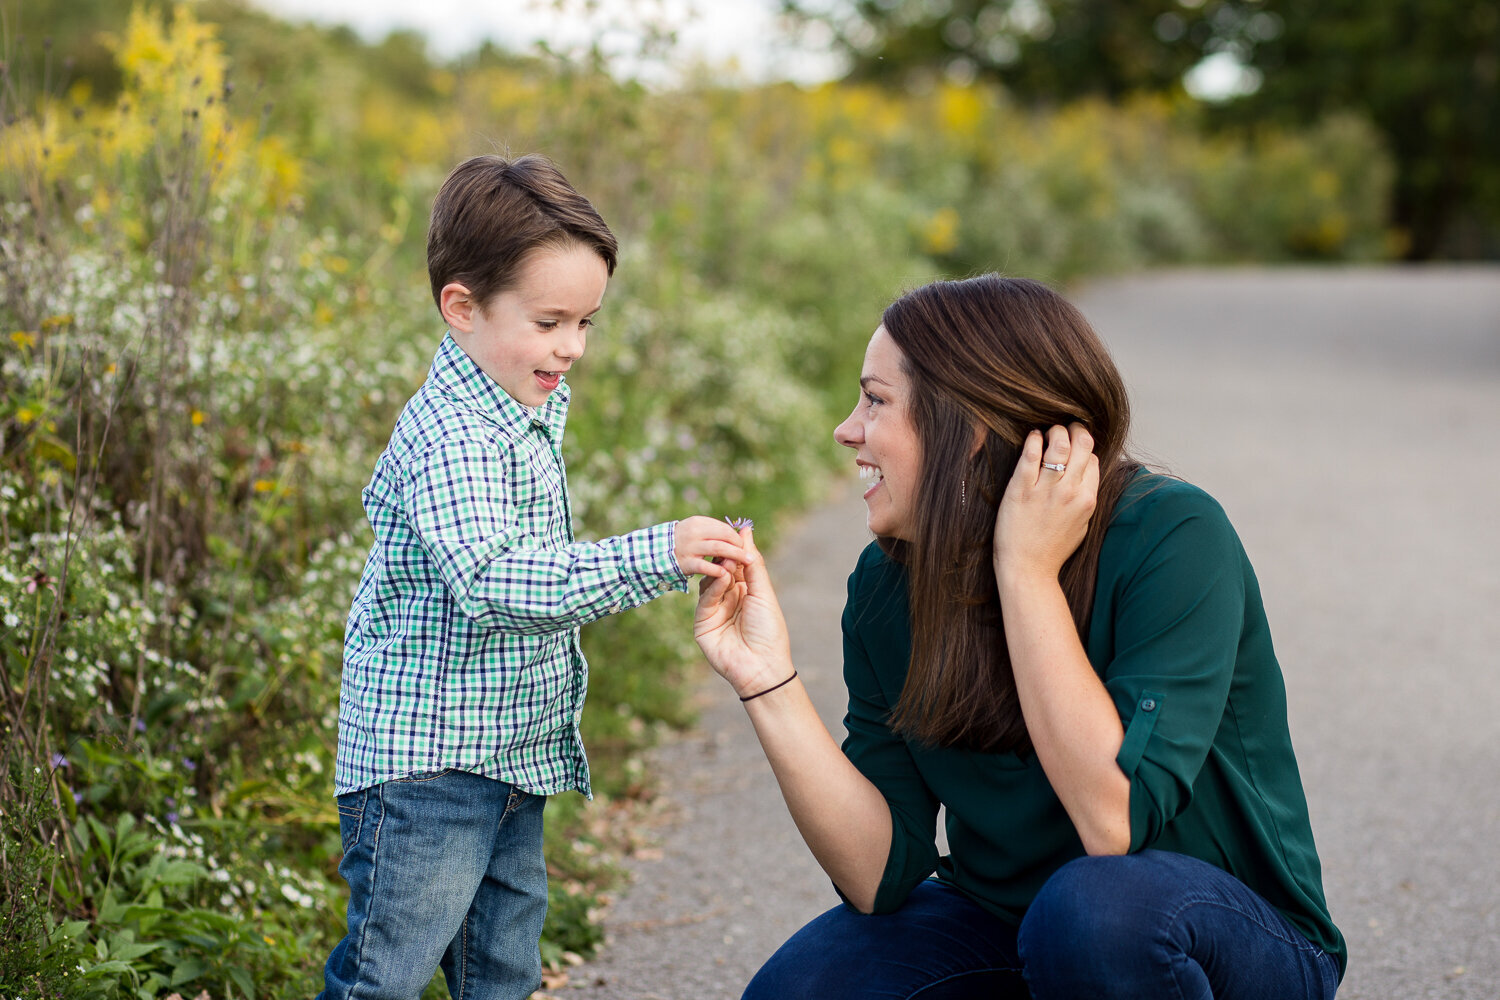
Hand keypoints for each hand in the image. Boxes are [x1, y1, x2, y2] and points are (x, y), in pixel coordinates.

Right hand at [674, 515, 747, 578]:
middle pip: (724, 536)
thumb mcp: (695, 532)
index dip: (737, 538)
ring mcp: (689, 548)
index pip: (724, 528)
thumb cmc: (679, 545)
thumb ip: (716, 533)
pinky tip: (726, 573)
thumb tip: (746, 529)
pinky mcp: (685, 564)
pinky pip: (704, 566)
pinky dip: (716, 569)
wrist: (653, 557)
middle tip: (750, 556)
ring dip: (734, 555)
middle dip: (739, 545)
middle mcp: (694, 532)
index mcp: (698, 523)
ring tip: (747, 562)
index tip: (744, 547)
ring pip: (717, 548)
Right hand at [693, 527, 793, 697]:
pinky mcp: (702, 622)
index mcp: (747, 592)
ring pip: (710, 582)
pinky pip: (705, 599)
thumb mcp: (763, 593)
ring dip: (720, 570)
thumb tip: (747, 531)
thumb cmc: (769, 631)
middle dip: (726, 557)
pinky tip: (724, 578)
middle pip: (721, 570)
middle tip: (729, 544)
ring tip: (728, 561)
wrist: (761, 666)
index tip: (736, 531)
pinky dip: (714, 586)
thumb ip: (754, 563)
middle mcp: (729, 599)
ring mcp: (714, 610)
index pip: (737, 564)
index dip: (737, 549)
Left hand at [994, 423, 1099, 583]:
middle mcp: (1069, 492)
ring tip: (1048, 432)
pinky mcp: (1020, 490)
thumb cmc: (1053, 549)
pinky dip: (1034, 440)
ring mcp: (1045, 490)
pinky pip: (1030, 456)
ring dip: (1055, 431)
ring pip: (1058, 445)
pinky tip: (1033, 437)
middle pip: (1082, 445)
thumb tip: (1087, 477)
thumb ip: (1086, 499)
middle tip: (1066, 428)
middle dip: (1075, 430)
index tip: (1075, 446)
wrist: (1028, 569)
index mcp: (1087, 500)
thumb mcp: (1082, 525)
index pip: (1094, 460)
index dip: (1085, 449)